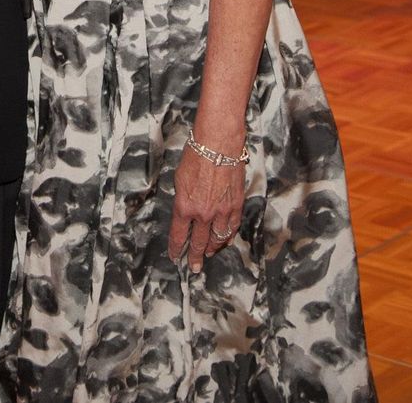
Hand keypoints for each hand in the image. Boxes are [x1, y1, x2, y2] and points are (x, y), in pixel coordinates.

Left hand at [167, 142, 244, 273]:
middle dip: (195, 257)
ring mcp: (221, 212)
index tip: (175, 257)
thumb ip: (182, 199)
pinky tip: (225, 241)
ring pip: (217, 239)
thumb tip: (184, 211)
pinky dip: (228, 237)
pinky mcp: (236, 206)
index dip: (176, 249)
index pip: (178, 235)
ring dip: (212, 249)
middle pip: (198, 243)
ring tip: (208, 255)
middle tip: (194, 267)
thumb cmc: (196, 155)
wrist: (218, 144)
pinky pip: (232, 228)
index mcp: (185, 207)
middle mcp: (203, 214)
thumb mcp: (179, 178)